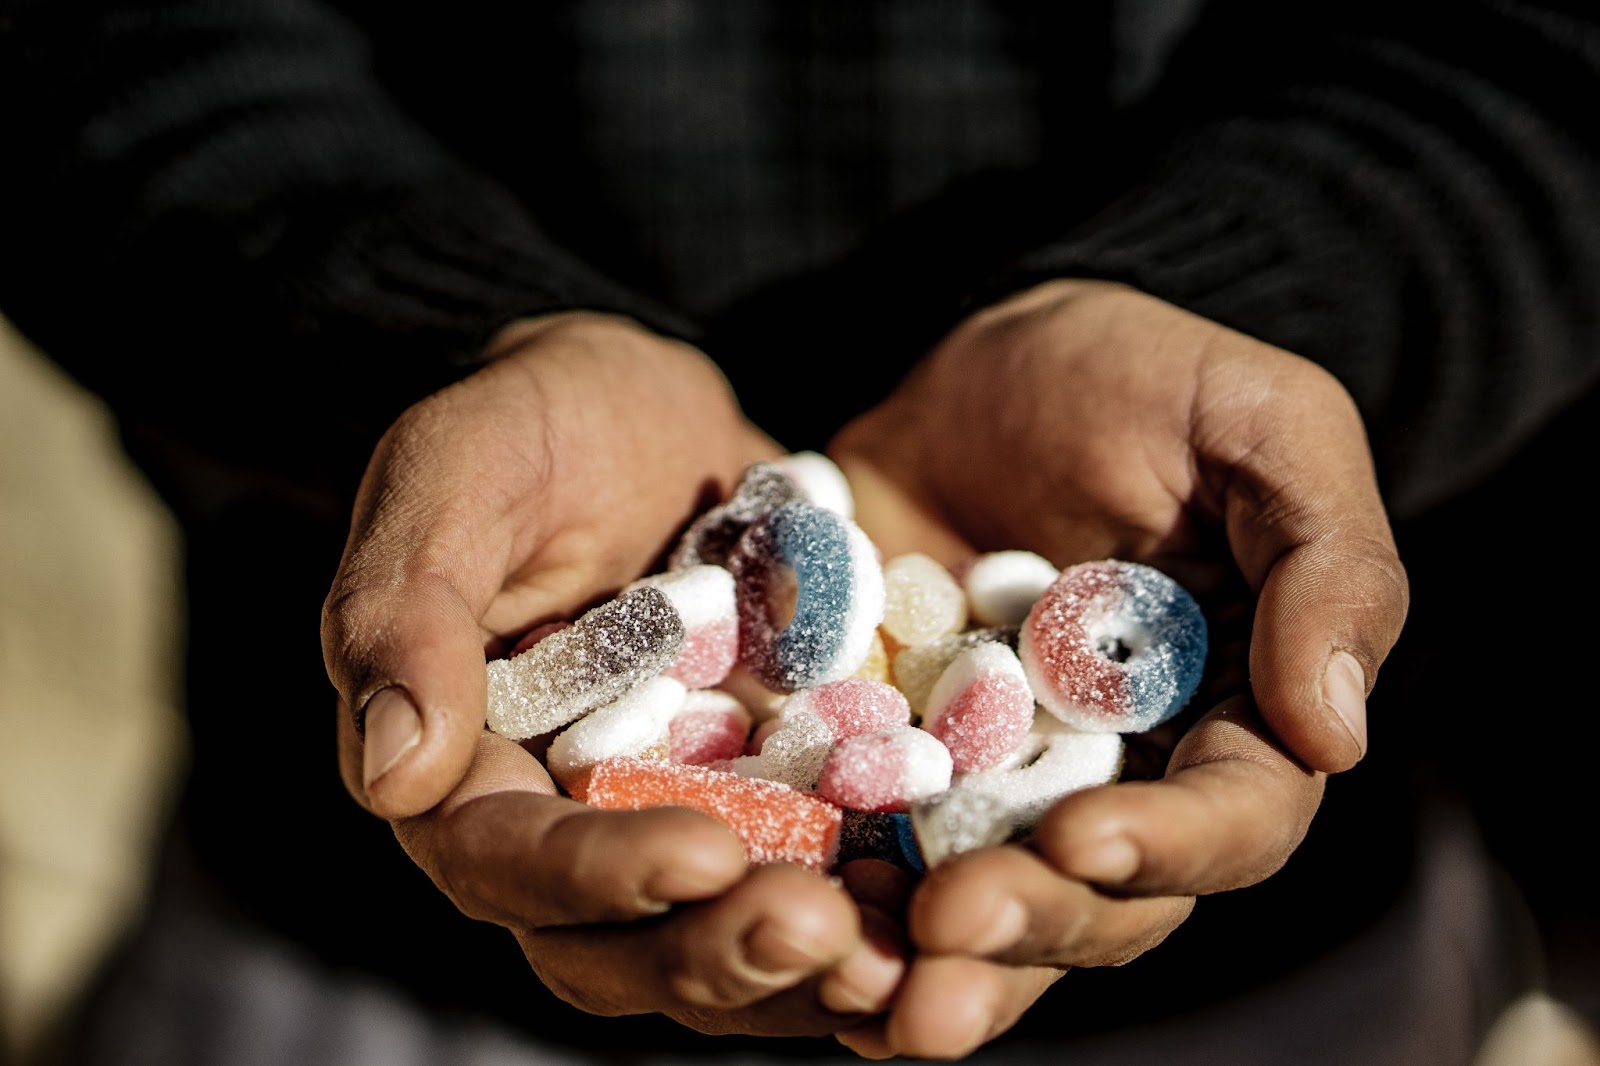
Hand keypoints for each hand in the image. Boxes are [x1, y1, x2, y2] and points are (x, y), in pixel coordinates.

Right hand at [321, 311, 902, 1035]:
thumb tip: (393, 773)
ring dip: (801, 965)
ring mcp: (668, 819)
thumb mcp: (458, 471)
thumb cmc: (533, 420)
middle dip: (715, 950)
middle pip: (614, 946)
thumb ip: (408, 609)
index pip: (505, 861)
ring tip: (896, 950)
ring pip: (717, 939)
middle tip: (822, 929)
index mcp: (462, 766)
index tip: (705, 858)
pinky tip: (943, 900)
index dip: (598, 877)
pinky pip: (811, 879)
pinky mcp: (764, 798)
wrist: (644, 408)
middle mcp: (560, 822)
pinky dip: (871, 906)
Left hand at [826, 278, 1407, 1057]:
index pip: (1229, 821)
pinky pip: (852, 837)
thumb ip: (1327, 568)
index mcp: (1225, 722)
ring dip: (918, 957)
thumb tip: (1336, 739)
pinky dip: (819, 883)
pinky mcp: (878, 754)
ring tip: (859, 986)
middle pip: (1092, 899)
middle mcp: (1110, 778)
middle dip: (1026, 925)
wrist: (984, 356)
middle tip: (944, 934)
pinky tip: (770, 907)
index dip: (1166, 848)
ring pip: (972, 899)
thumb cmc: (1147, 377)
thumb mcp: (1263, 427)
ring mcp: (986, 778)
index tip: (1081, 838)